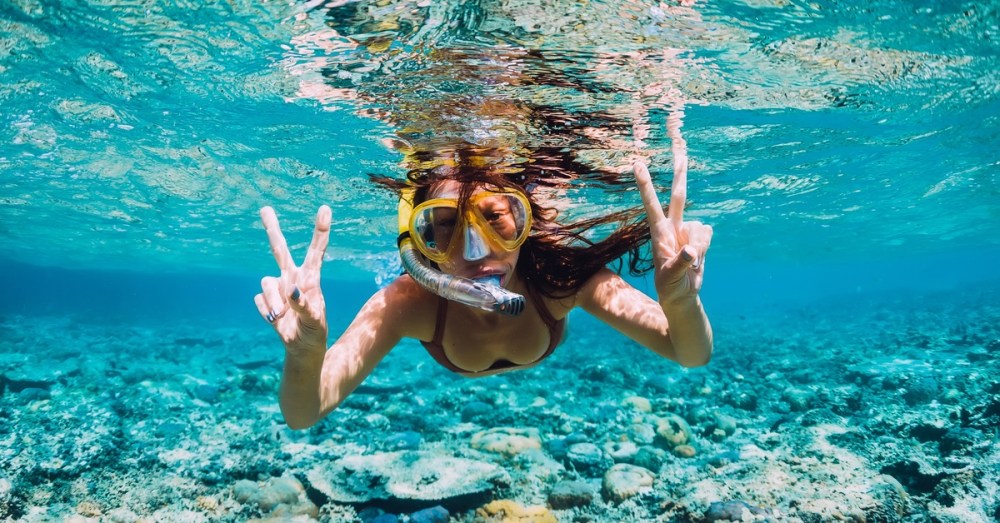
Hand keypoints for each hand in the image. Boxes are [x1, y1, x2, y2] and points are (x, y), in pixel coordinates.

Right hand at [254, 206, 331, 353]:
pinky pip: (260, 301)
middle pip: (280, 250)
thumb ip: (304, 306)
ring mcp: (278, 288)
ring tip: (283, 316)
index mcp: (311, 278)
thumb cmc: (314, 331)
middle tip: (265, 209)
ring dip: (274, 302)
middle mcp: (292, 277)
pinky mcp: (266, 300)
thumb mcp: (314, 322)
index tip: (325, 209)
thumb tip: (291, 290)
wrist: (302, 347)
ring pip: (266, 283)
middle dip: (272, 229)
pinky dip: (267, 312)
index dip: (320, 230)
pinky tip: (276, 319)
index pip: (316, 250)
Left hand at [633, 158, 711, 307]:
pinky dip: (705, 248)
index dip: (646, 184)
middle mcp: (673, 226)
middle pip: (679, 194)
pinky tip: (696, 260)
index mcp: (659, 233)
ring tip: (688, 265)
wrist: (682, 296)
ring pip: (701, 227)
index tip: (637, 164)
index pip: (651, 204)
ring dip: (699, 248)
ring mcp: (687, 231)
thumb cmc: (670, 288)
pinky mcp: (699, 236)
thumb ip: (680, 263)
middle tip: (680, 142)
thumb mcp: (671, 280)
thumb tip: (691, 250)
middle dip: (680, 169)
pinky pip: (708, 234)